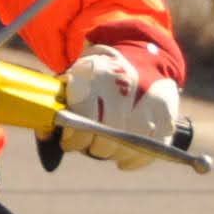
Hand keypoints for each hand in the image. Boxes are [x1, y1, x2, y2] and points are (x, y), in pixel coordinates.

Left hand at [60, 43, 180, 168]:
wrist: (136, 54)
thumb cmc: (96, 75)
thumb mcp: (73, 80)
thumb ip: (56, 106)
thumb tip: (47, 137)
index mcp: (97, 75)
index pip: (85, 119)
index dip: (75, 138)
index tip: (69, 142)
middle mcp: (126, 85)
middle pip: (109, 135)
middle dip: (94, 147)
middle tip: (90, 146)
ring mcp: (150, 98)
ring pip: (132, 144)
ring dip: (115, 154)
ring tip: (107, 149)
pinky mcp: (167, 110)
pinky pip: (154, 147)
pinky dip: (137, 159)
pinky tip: (124, 160)